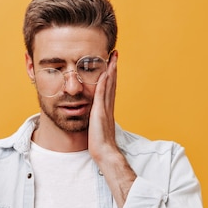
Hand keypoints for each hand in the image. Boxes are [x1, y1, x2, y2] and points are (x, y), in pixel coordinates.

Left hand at [87, 51, 136, 207]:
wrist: (105, 153)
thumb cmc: (99, 143)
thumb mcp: (96, 126)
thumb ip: (96, 118)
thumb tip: (93, 115)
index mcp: (106, 109)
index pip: (109, 88)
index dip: (111, 75)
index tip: (111, 63)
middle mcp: (108, 106)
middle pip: (112, 83)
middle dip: (113, 67)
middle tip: (115, 53)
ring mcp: (105, 109)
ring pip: (109, 86)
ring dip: (110, 71)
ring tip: (112, 58)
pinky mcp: (100, 113)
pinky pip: (101, 95)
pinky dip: (103, 83)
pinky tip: (103, 73)